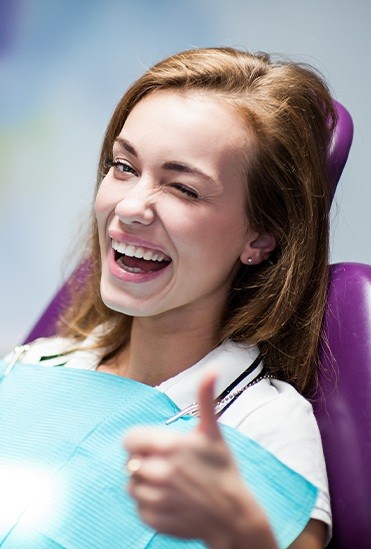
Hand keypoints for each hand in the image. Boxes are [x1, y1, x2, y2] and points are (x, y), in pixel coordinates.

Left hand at [123, 370, 277, 547]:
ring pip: (131, 486)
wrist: (233, 516)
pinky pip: (138, 508)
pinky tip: (171, 502)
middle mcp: (160, 472)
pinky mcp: (154, 521)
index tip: (153, 446)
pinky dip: (149, 505)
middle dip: (144, 462)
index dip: (138, 442)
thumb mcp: (213, 433)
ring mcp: (157, 499)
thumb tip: (213, 368)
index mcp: (170, 446)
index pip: (129, 439)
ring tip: (169, 484)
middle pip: (130, 462)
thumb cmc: (222, 469)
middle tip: (166, 466)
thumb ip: (205, 399)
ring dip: (144, 483)